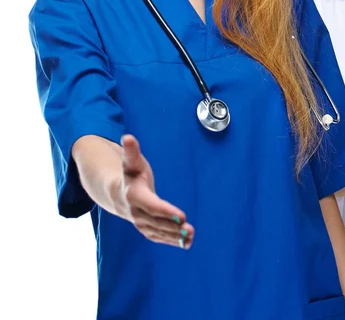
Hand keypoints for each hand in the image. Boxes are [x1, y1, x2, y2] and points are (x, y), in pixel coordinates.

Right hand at [119, 134, 194, 248]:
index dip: (166, 211)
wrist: (117, 192)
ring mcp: (141, 223)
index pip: (152, 205)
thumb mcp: (131, 162)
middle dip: (173, 227)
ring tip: (191, 237)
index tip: (182, 215)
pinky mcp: (147, 229)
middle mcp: (136, 212)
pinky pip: (159, 237)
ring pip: (159, 232)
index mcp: (134, 195)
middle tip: (190, 229)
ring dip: (175, 236)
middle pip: (157, 222)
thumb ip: (131, 151)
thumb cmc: (130, 174)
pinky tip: (187, 243)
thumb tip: (128, 137)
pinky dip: (172, 241)